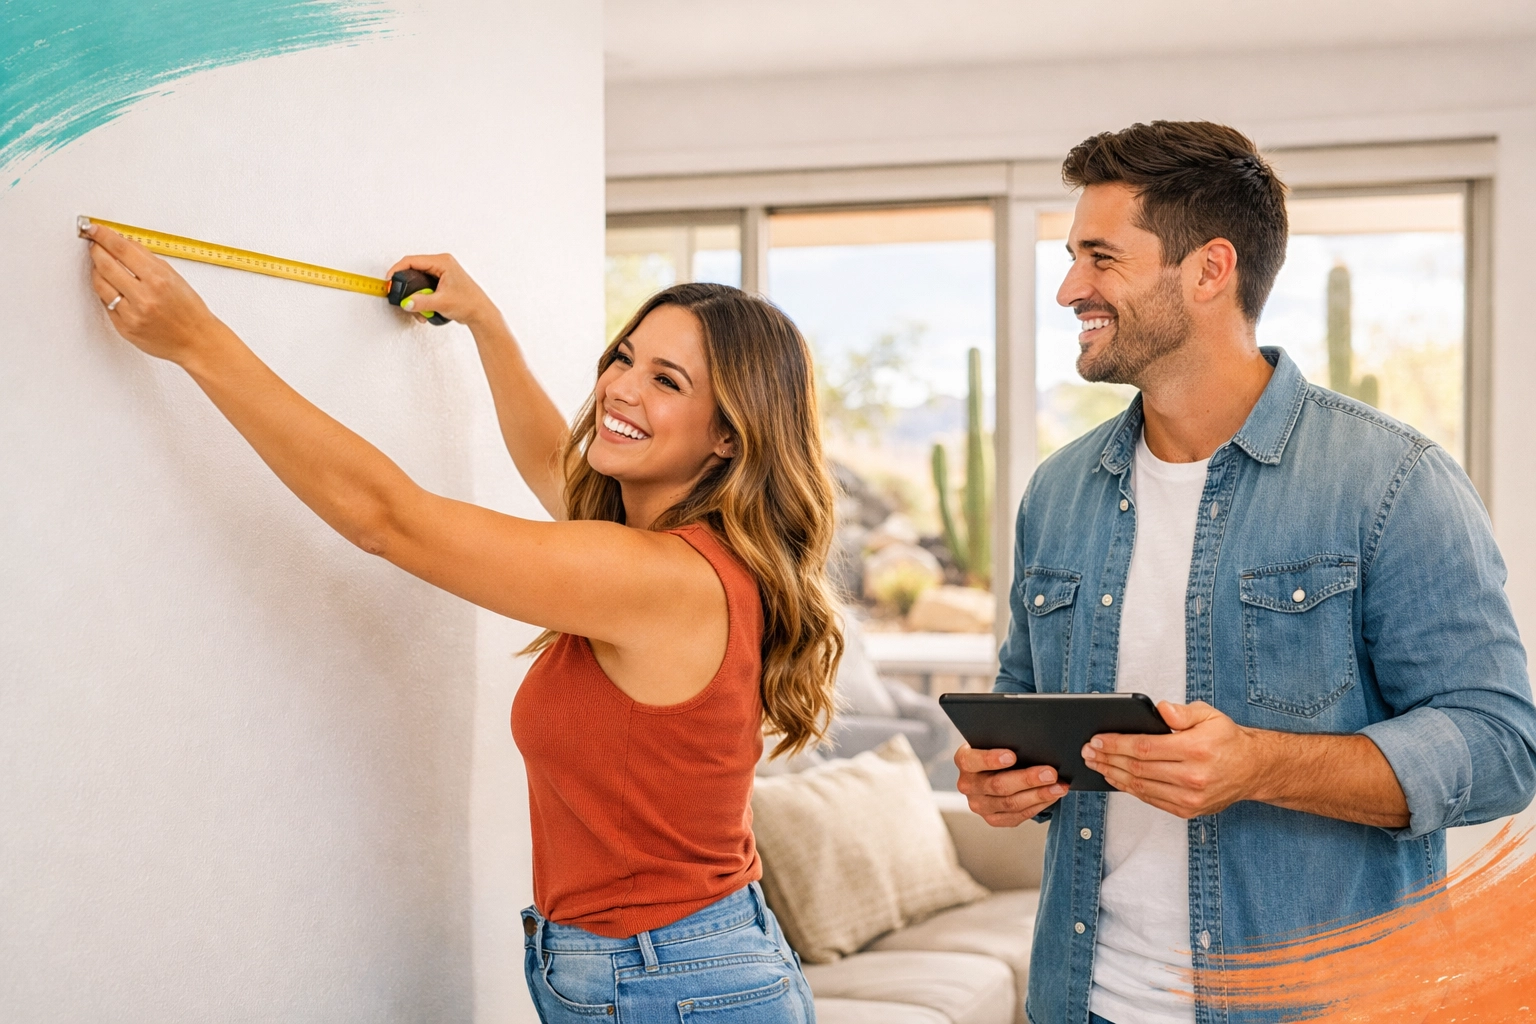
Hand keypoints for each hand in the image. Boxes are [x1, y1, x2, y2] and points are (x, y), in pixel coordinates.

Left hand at [84, 224, 223, 364]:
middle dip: (96, 250)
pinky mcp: (124, 327)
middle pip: (105, 264)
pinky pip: (105, 303)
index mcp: (158, 280)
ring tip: (102, 266)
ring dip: (97, 270)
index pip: (122, 249)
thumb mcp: (175, 278)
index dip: (103, 235)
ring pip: (99, 283)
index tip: (95, 229)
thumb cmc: (190, 311)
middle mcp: (143, 297)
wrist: (197, 342)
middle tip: (95, 244)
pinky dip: (106, 292)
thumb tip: (124, 243)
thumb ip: (148, 260)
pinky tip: (112, 287)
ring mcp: (131, 314)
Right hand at [386, 253, 498, 328]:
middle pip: (413, 271)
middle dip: (407, 288)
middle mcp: (442, 264)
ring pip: (418, 281)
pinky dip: (422, 299)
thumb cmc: (469, 304)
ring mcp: (442, 273)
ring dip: (415, 296)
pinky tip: (425, 310)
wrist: (481, 314)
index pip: (412, 261)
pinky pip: (424, 287)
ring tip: (420, 310)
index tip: (389, 280)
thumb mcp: (441, 303)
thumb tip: (406, 302)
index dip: (397, 270)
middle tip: (403, 298)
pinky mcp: (442, 282)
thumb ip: (420, 303)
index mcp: (443, 262)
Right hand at [955, 743, 1067, 827]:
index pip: (973, 761)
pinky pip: (1017, 816)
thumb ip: (1008, 740)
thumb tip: (1034, 741)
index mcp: (964, 761)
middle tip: (1050, 773)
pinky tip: (1052, 797)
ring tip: (1059, 787)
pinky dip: (1038, 806)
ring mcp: (979, 805)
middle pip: (998, 785)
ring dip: (1039, 795)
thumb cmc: (999, 748)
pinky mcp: (993, 819)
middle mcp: (968, 785)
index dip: (991, 759)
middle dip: (1027, 779)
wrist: (993, 769)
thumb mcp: (997, 740)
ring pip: (1011, 803)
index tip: (1013, 755)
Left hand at [1084, 700, 1265, 817]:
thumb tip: (1159, 709)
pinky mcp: (1188, 810)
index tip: (1097, 740)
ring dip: (1113, 775)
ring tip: (1096, 764)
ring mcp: (1190, 798)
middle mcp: (1192, 777)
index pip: (1144, 747)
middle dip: (1108, 759)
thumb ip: (1182, 712)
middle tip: (1089, 751)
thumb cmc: (1227, 739)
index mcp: (1195, 750)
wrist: (1252, 769)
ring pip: (1141, 787)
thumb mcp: (1209, 715)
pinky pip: (1151, 800)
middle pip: (1138, 768)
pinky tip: (1116, 778)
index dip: (1116, 744)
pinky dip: (1130, 789)